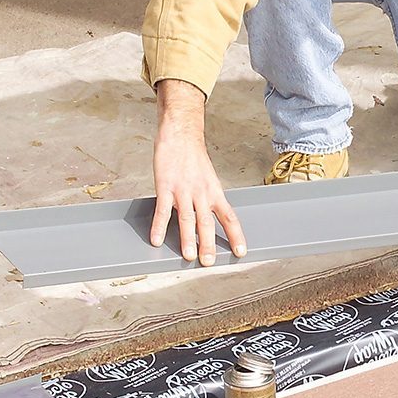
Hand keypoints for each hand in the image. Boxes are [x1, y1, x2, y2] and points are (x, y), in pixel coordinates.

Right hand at [150, 80, 246, 266]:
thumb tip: (209, 220)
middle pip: (207, 222)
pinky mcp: (165, 186)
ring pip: (187, 218)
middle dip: (208, 244)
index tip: (240, 252)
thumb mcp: (208, 179)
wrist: (181, 135)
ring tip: (189, 256)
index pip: (229, 217)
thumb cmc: (193, 158)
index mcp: (214, 192)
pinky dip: (159, 226)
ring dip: (187, 239)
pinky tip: (156, 239)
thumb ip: (208, 199)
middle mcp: (201, 193)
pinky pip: (162, 210)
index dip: (235, 235)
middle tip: (209, 262)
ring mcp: (183, 190)